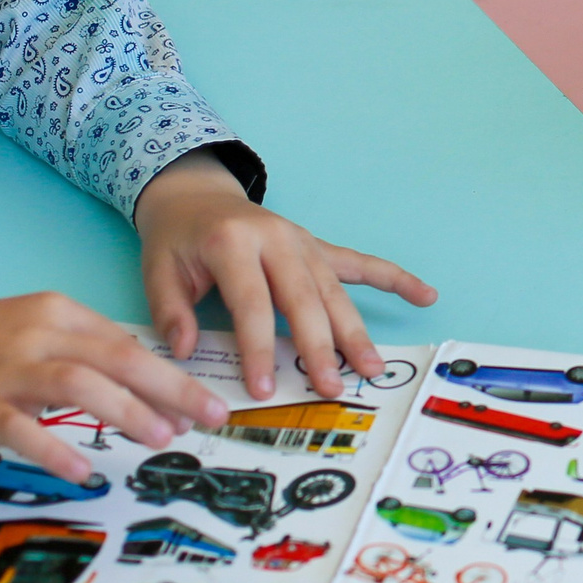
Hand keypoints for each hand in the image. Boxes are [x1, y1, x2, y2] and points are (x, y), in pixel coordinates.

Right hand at [0, 293, 227, 482]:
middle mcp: (39, 335)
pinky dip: (55, 447)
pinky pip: (22, 428)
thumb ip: (89, 354)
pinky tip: (83, 468)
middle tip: (203, 417)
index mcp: (60, 314)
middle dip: (168, 388)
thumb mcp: (41, 334)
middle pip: (116, 358)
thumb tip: (149, 389)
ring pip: (77, 384)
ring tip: (160, 437)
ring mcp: (9, 370)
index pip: (127, 344)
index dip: (169, 375)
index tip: (200, 403)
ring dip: (125, 411)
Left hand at [134, 149, 437, 399]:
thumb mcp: (158, 270)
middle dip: (319, 346)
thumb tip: (184, 352)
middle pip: (304, 299)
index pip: (253, 302)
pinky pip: (360, 263)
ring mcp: (303, 241)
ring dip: (354, 330)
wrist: (195, 194)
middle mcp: (277, 239)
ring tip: (371, 368)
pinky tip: (424, 294)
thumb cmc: (178, 238)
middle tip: (331, 386)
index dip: (259, 348)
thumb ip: (170, 312)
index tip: (263, 388)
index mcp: (234, 242)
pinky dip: (394, 278)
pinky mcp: (317, 247)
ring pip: (334, 290)